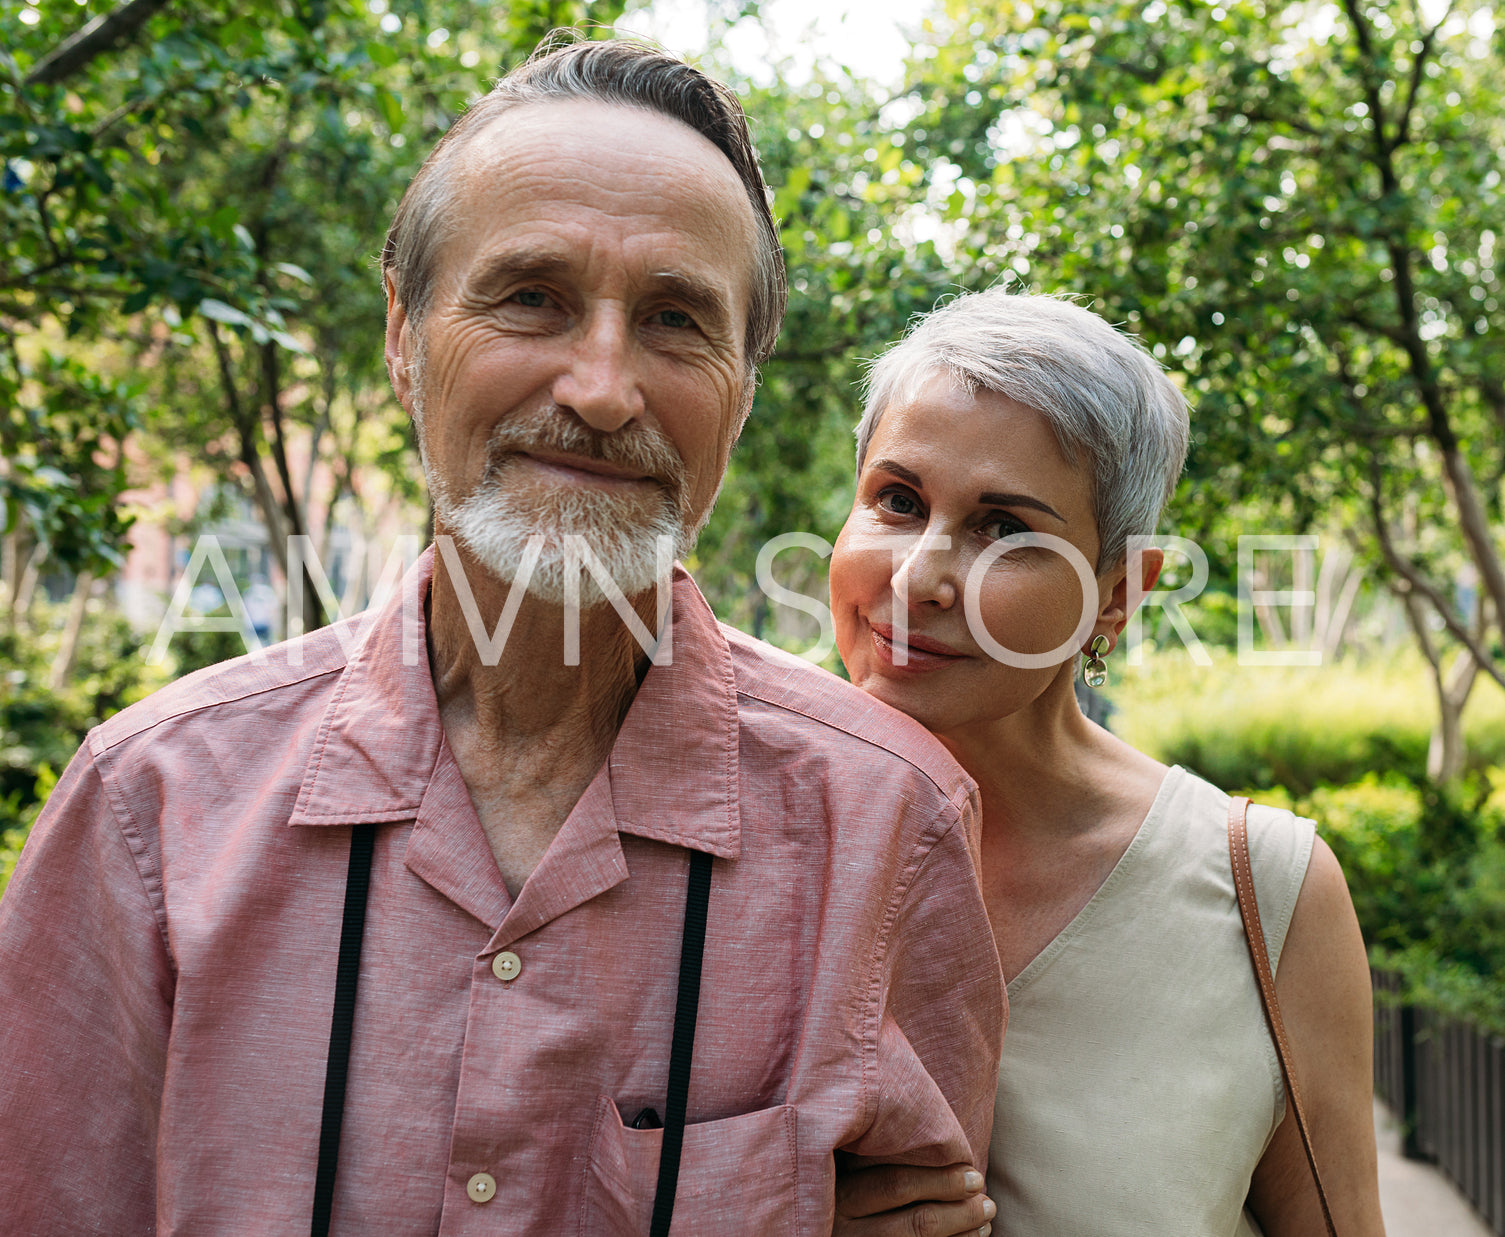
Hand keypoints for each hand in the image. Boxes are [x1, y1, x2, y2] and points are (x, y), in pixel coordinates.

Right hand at [834, 1162, 995, 1235]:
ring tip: (986, 1219)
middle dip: (960, 1210)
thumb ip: (869, 1156)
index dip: (940, 1180)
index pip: (895, 1185)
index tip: (973, 1171)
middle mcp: (843, 1227)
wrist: (824, 1231)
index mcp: (836, 1194)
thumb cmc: (842, 1192)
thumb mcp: (843, 1171)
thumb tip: (933, 1134)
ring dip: (963, 1234)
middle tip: (987, 1200)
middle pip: (915, 1221)